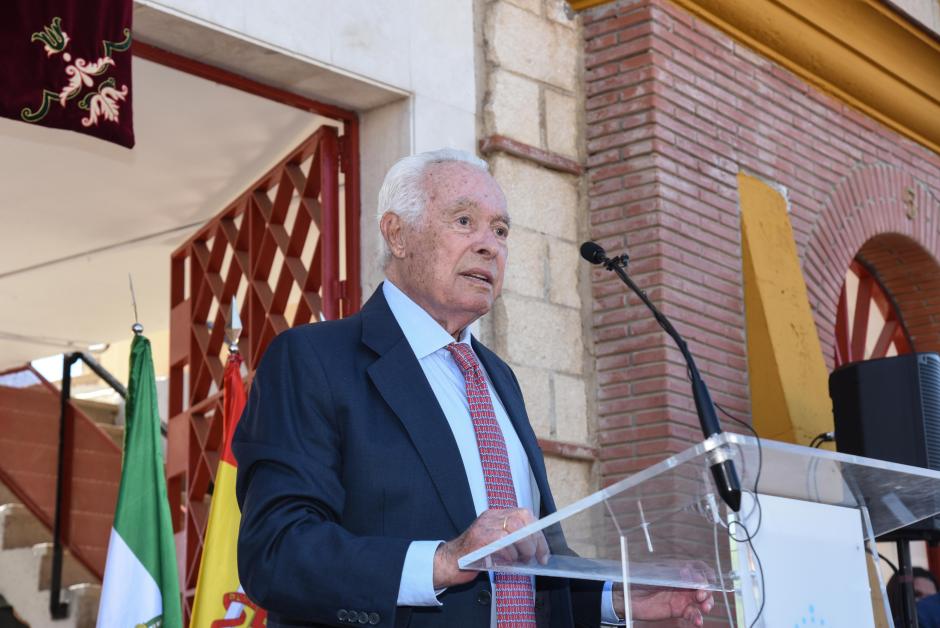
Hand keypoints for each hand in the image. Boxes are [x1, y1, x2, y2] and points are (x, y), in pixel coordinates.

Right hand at [432, 508, 549, 588]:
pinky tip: (507, 563)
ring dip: (524, 548)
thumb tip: (536, 550)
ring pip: (516, 528)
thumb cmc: (473, 557)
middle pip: (523, 519)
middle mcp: (491, 516)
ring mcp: (484, 525)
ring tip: (521, 561)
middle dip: (534, 541)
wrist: (448, 563)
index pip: (525, 515)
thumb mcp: (496, 544)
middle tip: (535, 558)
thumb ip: (513, 541)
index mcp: (496, 515)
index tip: (544, 552)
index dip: (538, 533)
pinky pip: (503, 542)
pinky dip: (510, 555)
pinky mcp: (479, 538)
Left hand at [612, 564, 714, 626]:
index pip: (697, 569)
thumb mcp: (654, 574)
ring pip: (701, 600)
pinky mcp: (679, 610)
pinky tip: (698, 621)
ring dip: (707, 604)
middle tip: (701, 595)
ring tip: (705, 608)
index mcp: (678, 571)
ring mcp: (682, 597)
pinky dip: (697, 617)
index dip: (704, 573)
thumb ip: (670, 573)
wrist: (629, 598)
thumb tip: (686, 571)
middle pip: (703, 586)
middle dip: (707, 590)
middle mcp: (683, 583)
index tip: (705, 579)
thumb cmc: (640, 581)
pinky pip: (692, 613)